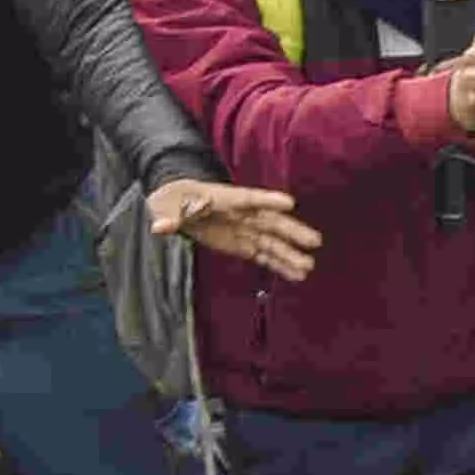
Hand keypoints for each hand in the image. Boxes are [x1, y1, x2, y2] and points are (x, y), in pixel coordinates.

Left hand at [147, 177, 321, 275]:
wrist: (175, 205)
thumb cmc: (172, 200)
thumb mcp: (164, 206)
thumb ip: (166, 216)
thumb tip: (160, 227)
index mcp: (224, 200)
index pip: (248, 199)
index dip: (268, 200)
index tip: (290, 203)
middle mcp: (241, 214)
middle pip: (270, 222)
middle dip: (291, 231)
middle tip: (314, 241)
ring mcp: (244, 230)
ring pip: (271, 242)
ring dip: (289, 255)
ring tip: (308, 268)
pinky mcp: (243, 245)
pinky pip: (264, 255)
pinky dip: (280, 265)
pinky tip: (296, 276)